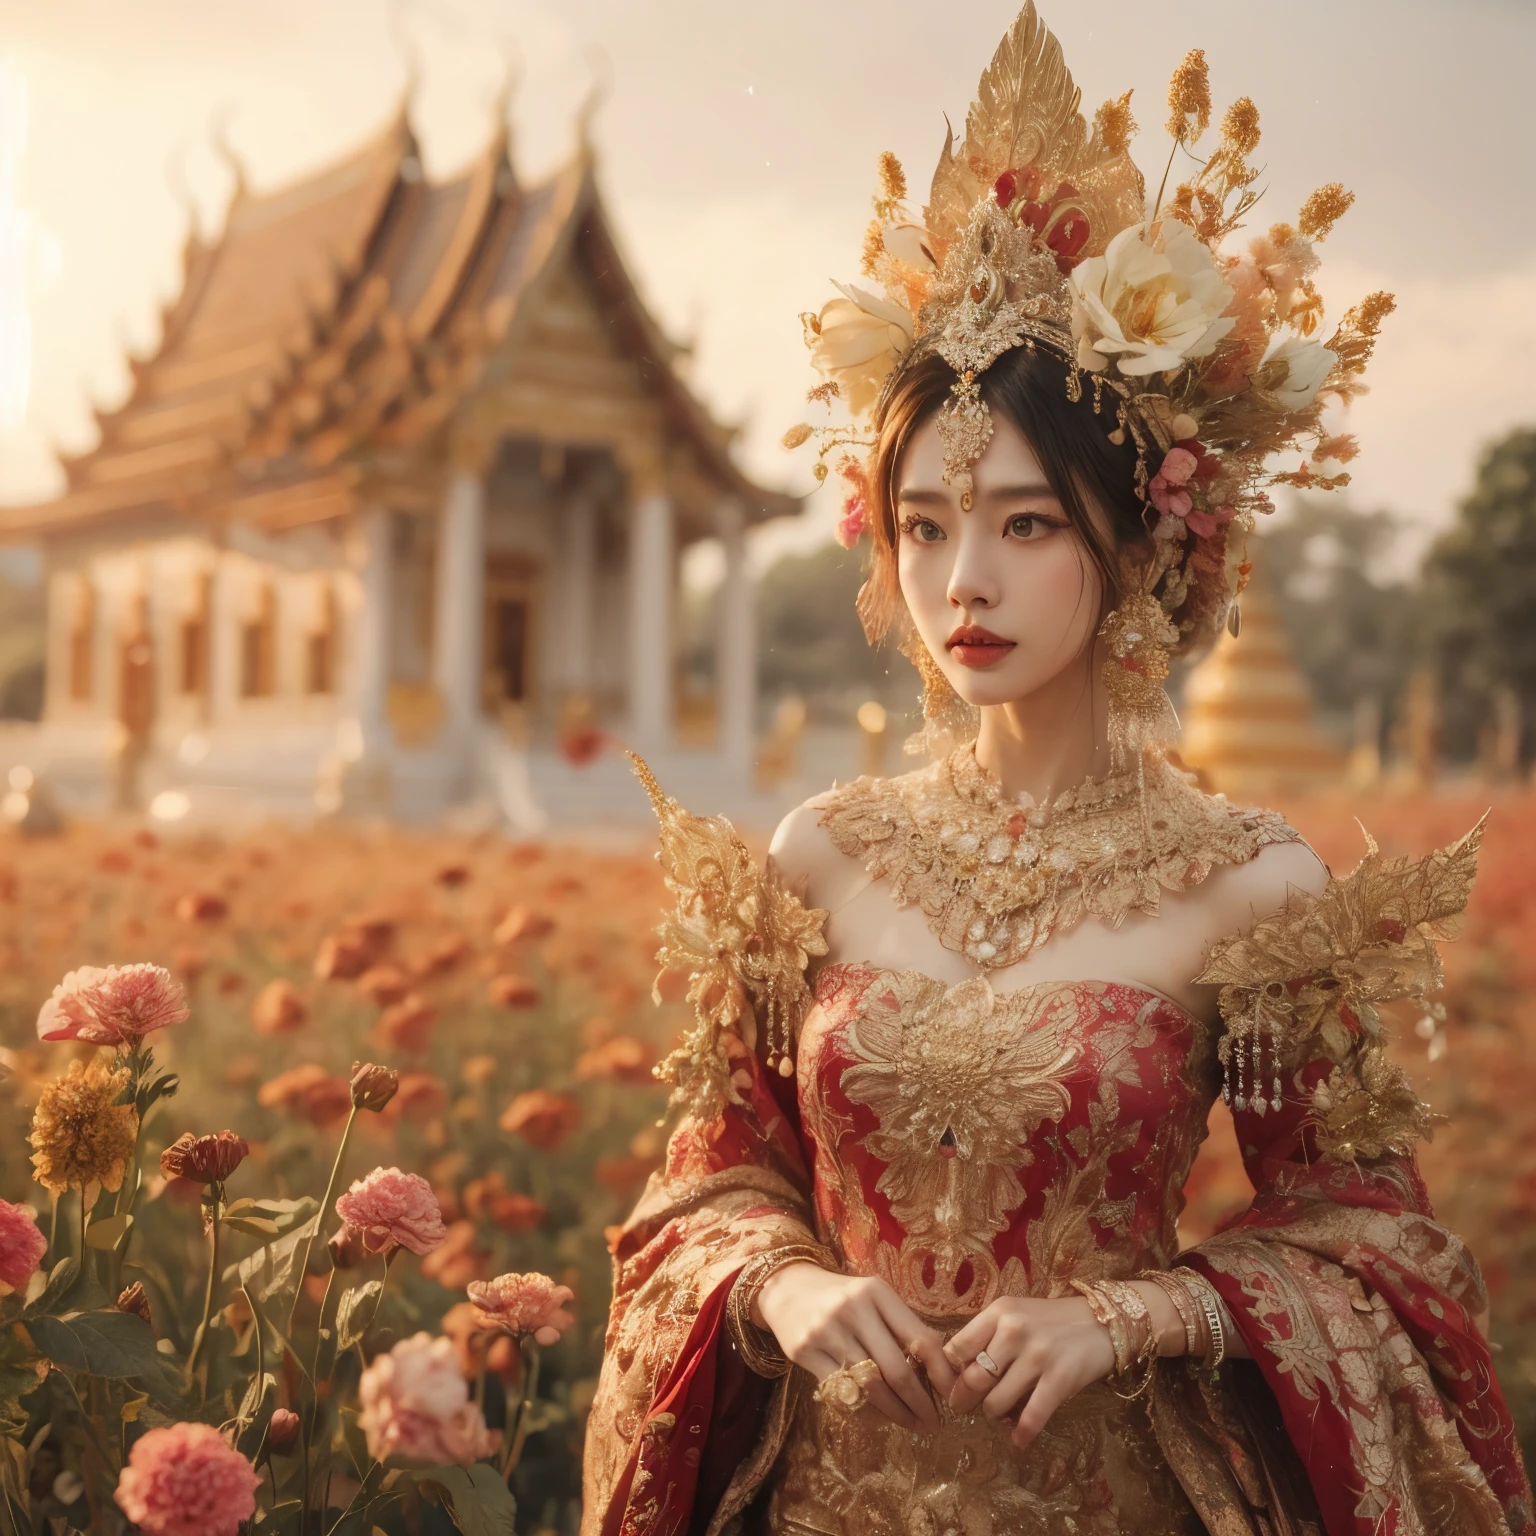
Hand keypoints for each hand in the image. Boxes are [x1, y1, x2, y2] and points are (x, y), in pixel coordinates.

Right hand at [755, 1262, 957, 1431]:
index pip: (919, 1338)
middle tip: (932, 1423)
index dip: (940, 1372)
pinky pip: (843, 1392)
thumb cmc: (842, 1297)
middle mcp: (852, 1308)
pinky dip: (865, 1409)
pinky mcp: (804, 1352)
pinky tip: (878, 1414)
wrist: (787, 1287)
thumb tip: (943, 1366)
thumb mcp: (874, 1298)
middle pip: (895, 1370)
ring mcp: (826, 1331)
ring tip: (910, 1422)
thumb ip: (903, 1326)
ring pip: (870, 1387)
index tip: (953, 1396)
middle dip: (919, 1403)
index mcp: (877, 1292)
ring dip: (895, 1412)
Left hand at [942, 1295, 1115, 1449]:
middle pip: (973, 1379)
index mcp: (999, 1312)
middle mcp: (1014, 1331)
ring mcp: (1038, 1355)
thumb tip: (958, 1370)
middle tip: (965, 1408)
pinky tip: (1017, 1441)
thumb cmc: (1051, 1321)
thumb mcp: (1015, 1314)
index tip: (951, 1384)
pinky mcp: (1060, 1379)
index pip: (957, 1347)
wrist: (1101, 1323)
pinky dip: (1021, 1434)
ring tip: (997, 1416)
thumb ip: (989, 1335)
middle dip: (965, 1400)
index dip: (950, 1372)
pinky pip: (1032, 1416)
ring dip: (993, 1415)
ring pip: (997, 1401)